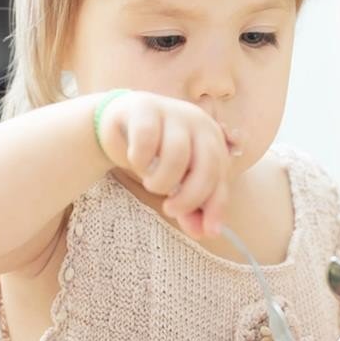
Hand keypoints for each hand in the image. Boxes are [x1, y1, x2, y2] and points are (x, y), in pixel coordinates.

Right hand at [96, 91, 230, 239]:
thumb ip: (190, 205)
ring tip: (151, 183)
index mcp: (212, 138)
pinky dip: (140, 160)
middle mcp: (198, 121)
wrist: (118, 124)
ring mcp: (172, 111)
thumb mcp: (176, 181)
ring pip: (177, 154)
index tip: (207, 232)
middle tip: (171, 210)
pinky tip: (136, 161)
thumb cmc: (154, 154)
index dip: (215, 205)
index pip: (221, 176)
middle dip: (190, 196)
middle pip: (207, 164)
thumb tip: (203, 232)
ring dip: (161, 181)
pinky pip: (146, 141)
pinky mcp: (145, 107)